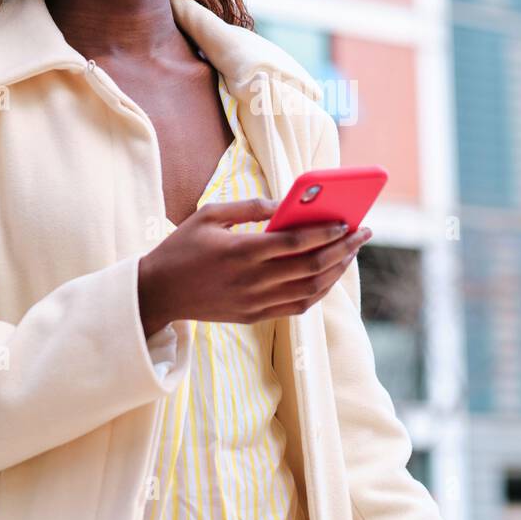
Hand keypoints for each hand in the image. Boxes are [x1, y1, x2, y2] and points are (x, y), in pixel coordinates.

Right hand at [137, 197, 371, 336]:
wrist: (158, 293)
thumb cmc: (182, 247)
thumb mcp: (208, 215)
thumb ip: (248, 207)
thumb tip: (284, 202)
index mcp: (241, 252)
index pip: (295, 243)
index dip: (325, 233)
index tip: (346, 221)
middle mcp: (252, 280)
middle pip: (310, 267)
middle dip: (342, 249)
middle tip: (362, 234)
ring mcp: (254, 302)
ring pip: (310, 290)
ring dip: (336, 271)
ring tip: (351, 253)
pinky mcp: (254, 317)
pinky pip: (297, 307)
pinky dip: (319, 292)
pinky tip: (329, 276)